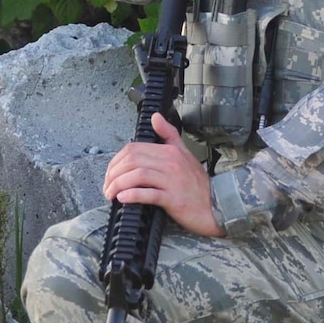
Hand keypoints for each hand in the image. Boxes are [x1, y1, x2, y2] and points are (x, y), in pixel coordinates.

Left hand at [102, 113, 222, 237]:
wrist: (216, 205)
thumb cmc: (198, 184)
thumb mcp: (184, 153)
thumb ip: (168, 134)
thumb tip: (155, 117)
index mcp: (170, 151)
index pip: (134, 149)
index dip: (116, 161)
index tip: (111, 173)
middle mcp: (170, 163)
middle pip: (132, 161)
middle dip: (114, 173)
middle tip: (107, 185)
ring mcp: (172, 181)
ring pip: (137, 176)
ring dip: (118, 185)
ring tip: (111, 194)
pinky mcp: (174, 199)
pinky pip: (148, 194)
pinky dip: (132, 195)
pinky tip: (123, 199)